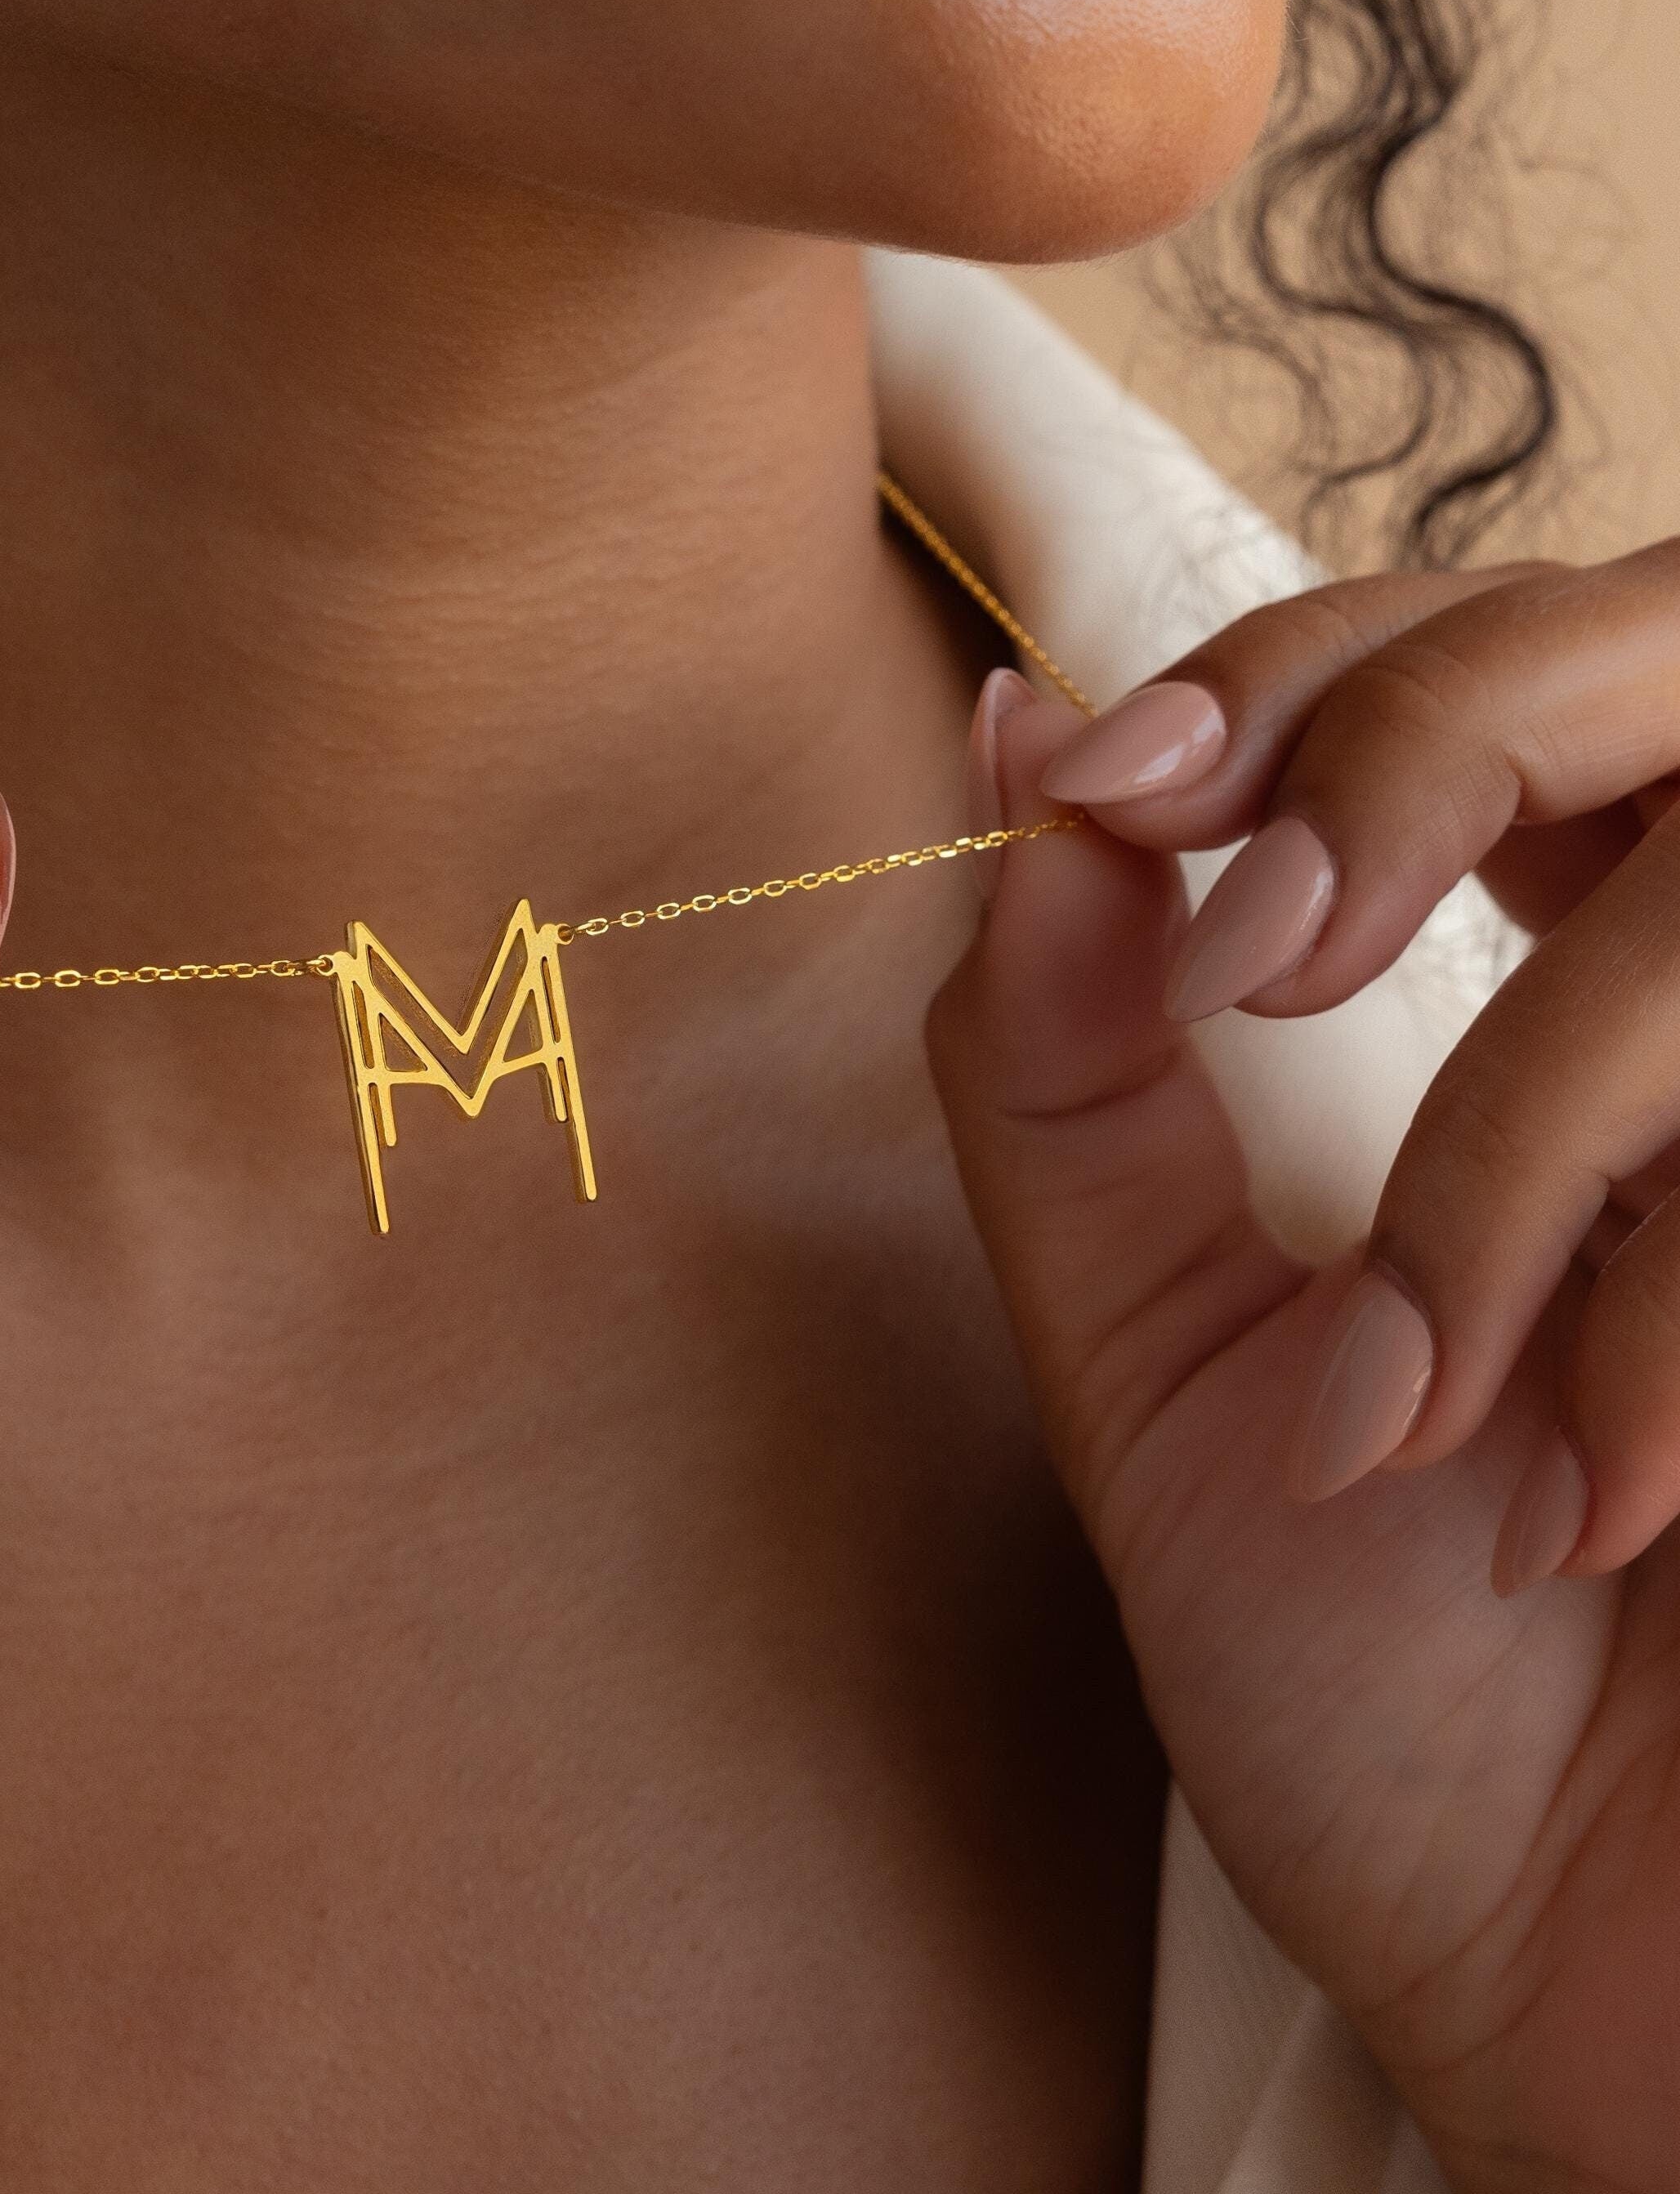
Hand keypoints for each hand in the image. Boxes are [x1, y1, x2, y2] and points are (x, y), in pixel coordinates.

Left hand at [929, 547, 1679, 2193]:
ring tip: (1420, 1405)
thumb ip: (1068, 1062)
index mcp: (1538, 995)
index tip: (1102, 783)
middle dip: (1417, 745)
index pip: (1443, 667)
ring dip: (1527, 1136)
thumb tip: (1014, 755)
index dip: (1286, 675)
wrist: (1583, 1990)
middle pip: (1648, 640)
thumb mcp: (1153, 1357)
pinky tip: (1602, 1500)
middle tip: (1271, 949)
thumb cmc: (1385, 1699)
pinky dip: (1660, 1313)